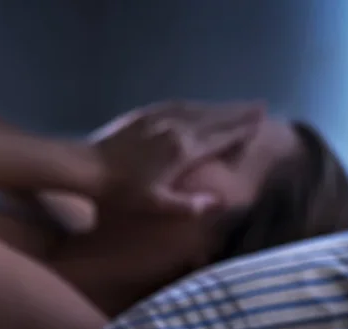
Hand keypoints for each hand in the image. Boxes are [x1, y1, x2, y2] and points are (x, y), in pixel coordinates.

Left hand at [90, 101, 263, 216]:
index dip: (241, 130)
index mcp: (183, 151)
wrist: (87, 166)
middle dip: (238, 112)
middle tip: (260, 106)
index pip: (220, 138)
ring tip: (238, 104)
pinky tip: (199, 104)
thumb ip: (188, 205)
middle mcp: (177, 128)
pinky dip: (195, 104)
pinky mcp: (145, 114)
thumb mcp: (155, 205)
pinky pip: (178, 105)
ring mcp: (161, 118)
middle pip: (215, 118)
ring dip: (220, 106)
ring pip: (198, 108)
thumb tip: (220, 204)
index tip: (260, 122)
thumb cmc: (121, 191)